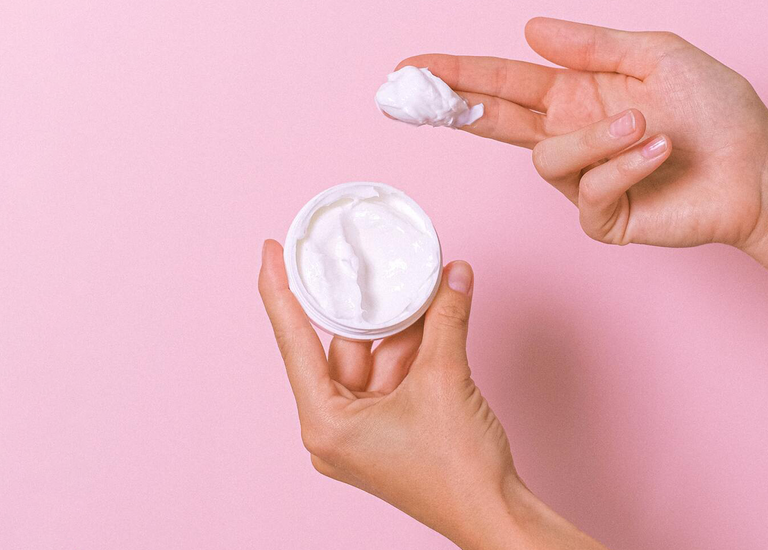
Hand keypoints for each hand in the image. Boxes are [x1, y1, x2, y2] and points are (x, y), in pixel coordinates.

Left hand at [258, 240, 603, 549]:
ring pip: (373, 359)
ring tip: (421, 283)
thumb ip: (445, 319)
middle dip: (366, 305)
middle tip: (364, 259)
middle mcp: (334, 430)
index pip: (294, 341)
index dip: (280, 291)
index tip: (271, 252)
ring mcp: (361, 433)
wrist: (495, 515)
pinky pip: (392, 377)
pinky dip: (412, 349)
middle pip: (342, 347)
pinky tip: (432, 314)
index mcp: (325, 423)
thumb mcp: (446, 379)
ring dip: (399, 326)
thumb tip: (453, 276)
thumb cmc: (459, 471)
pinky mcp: (387, 433)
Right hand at [396, 16, 767, 247]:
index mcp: (575, 95)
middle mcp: (570, 136)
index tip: (411, 69)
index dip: (455, 76)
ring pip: (548, 160)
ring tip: (647, 126)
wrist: (757, 167)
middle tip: (418, 95)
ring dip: (597, 138)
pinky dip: (625, 166)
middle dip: (455, 106)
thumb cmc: (716, 109)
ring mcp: (583, 181)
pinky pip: (589, 192)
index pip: (501, 84)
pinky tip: (659, 152)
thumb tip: (530, 30)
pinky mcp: (602, 218)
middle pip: (492, 123)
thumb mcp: (656, 54)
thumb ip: (591, 45)